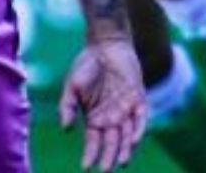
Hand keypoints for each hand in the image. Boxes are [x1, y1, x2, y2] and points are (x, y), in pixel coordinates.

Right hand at [59, 38, 145, 170]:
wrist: (106, 45)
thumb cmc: (87, 65)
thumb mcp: (72, 86)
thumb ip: (67, 106)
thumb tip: (65, 129)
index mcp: (94, 118)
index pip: (93, 142)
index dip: (90, 155)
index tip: (86, 167)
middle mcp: (111, 118)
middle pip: (111, 143)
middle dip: (109, 158)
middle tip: (105, 171)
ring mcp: (126, 110)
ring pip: (127, 136)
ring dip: (125, 150)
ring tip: (121, 163)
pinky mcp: (138, 99)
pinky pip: (140, 119)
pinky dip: (138, 130)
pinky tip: (134, 141)